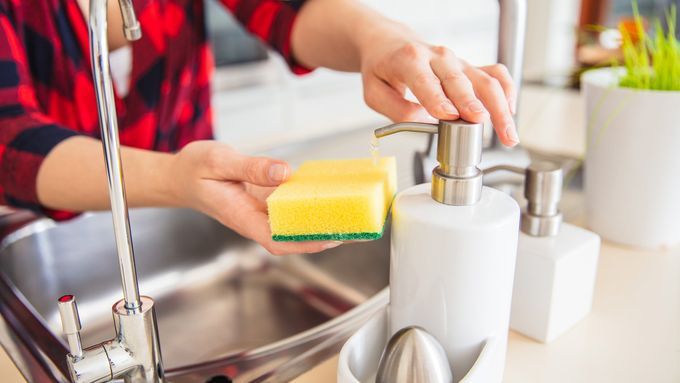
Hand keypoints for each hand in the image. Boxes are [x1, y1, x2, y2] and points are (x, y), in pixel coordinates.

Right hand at [168, 141, 341, 255]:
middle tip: (356, 225)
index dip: (307, 243)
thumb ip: (251, 166)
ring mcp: (262, 211)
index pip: (279, 239)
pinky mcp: (267, 200)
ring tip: (353, 211)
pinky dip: (311, 202)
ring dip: (322, 220)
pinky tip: (330, 193)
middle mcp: (256, 218)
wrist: (180, 175)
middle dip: (325, 235)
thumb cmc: (194, 171)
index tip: (332, 238)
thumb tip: (284, 172)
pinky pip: (292, 205)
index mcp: (242, 216)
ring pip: (296, 222)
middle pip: (295, 236)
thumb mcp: (219, 161)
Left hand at [359, 28, 518, 145]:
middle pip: (460, 81)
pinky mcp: (469, 68)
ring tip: (508, 133)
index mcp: (410, 60)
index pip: (426, 81)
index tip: (450, 115)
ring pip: (485, 80)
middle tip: (483, 123)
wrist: (391, 45)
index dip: (438, 98)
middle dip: (474, 104)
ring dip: (500, 107)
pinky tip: (510, 110)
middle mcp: (438, 58)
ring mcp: (457, 62)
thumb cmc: (383, 68)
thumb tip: (424, 120)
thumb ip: (395, 109)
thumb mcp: (374, 92)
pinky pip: (495, 74)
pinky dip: (507, 90)